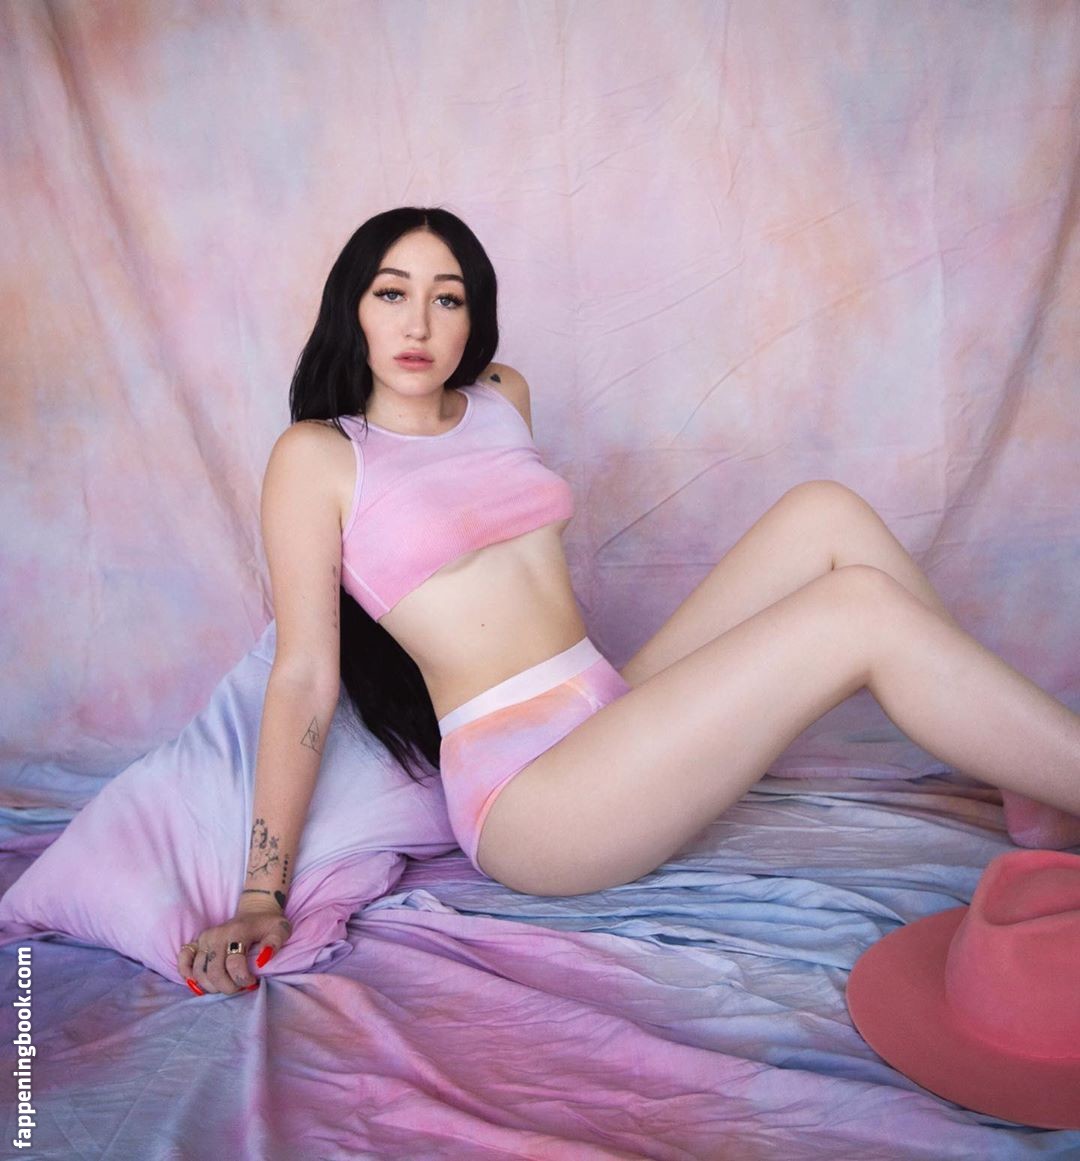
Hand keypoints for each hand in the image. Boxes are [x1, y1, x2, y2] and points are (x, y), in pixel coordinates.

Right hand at [178, 899, 292, 995]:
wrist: (255, 912)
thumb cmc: (268, 924)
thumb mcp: (280, 929)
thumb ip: (275, 943)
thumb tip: (263, 960)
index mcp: (237, 931)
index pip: (234, 964)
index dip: (243, 979)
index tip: (253, 981)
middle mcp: (216, 935)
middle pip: (214, 972)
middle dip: (228, 987)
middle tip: (239, 987)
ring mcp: (204, 939)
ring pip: (199, 973)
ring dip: (211, 986)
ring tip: (227, 985)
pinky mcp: (196, 943)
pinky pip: (183, 961)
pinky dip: (187, 974)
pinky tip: (200, 982)